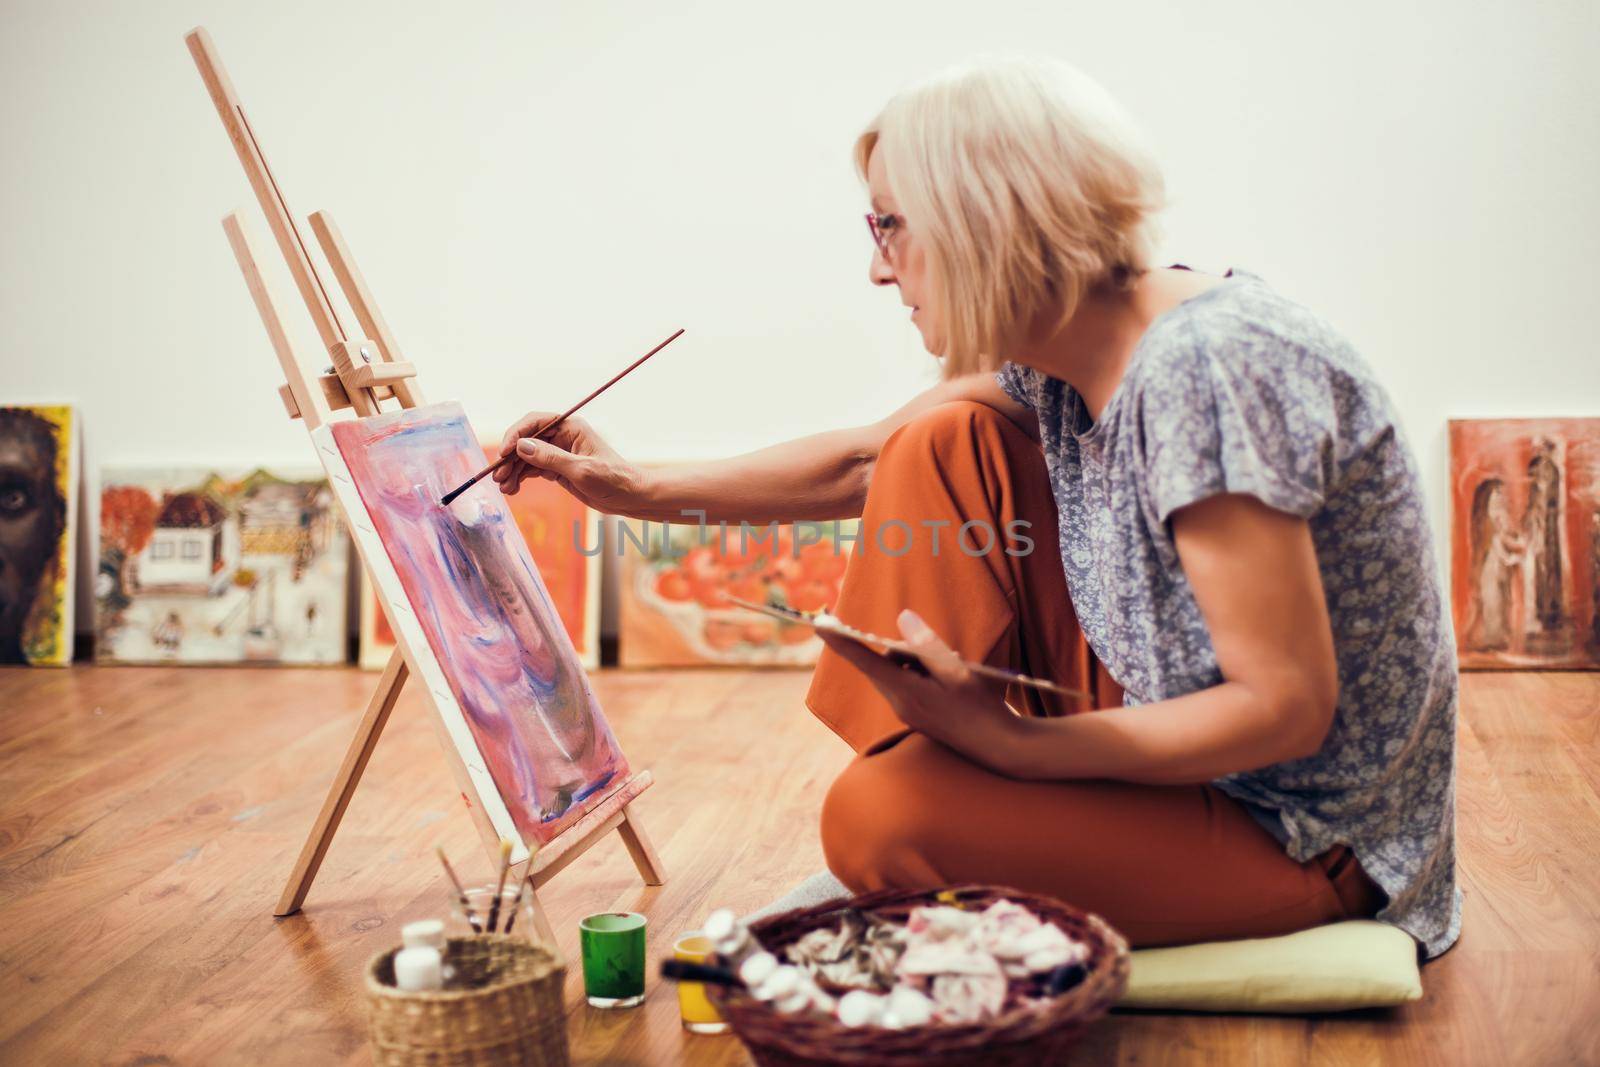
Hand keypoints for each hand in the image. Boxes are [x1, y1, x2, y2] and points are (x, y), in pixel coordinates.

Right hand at [493, 412, 648, 514]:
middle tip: (498, 477)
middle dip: (510, 458)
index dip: (516, 435)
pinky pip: (532, 469)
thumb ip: (551, 458)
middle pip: (526, 440)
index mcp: (570, 427)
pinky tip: (513, 489)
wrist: (630, 497)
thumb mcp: (581, 470)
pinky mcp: (557, 468)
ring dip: (513, 470)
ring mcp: (558, 452)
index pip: (535, 422)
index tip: (505, 453)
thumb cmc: (613, 479)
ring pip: (526, 456)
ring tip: (504, 488)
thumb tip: (521, 446)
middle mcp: (561, 436)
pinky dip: (521, 477)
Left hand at [817, 609, 1023, 774]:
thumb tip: (904, 618)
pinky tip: (952, 683)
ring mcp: (907, 711)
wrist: (999, 747)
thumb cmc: (980, 709)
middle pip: (886, 662)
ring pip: (899, 671)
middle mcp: (899, 703)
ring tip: (953, 673)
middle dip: (907, 650)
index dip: (841, 640)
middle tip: (942, 656)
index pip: (864, 660)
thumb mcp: (957, 671)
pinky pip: (910, 682)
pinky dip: (926, 675)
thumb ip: (927, 645)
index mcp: (905, 692)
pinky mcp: (916, 714)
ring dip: (920, 662)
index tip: (821, 624)